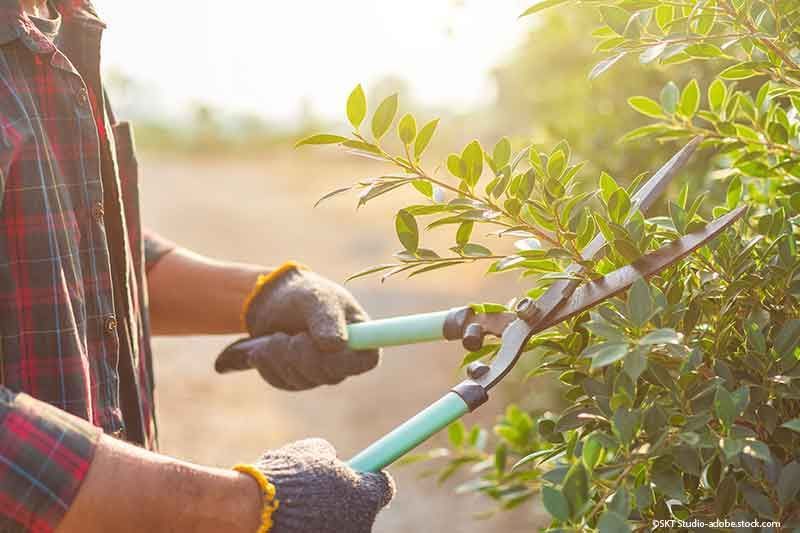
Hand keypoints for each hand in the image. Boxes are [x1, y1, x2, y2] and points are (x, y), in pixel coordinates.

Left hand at [215, 265, 379, 389]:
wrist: (274, 301)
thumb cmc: (304, 294)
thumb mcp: (316, 297)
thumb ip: (327, 318)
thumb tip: (337, 345)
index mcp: (361, 336)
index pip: (367, 360)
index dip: (346, 359)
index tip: (325, 346)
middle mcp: (344, 359)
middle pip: (330, 375)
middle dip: (304, 354)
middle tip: (290, 335)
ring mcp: (320, 373)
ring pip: (302, 380)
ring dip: (282, 356)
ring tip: (275, 336)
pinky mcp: (297, 380)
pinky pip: (282, 382)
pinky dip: (269, 364)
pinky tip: (263, 348)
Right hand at [253, 439, 393, 532]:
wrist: (255, 510)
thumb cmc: (286, 477)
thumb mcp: (311, 451)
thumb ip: (329, 455)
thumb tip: (330, 458)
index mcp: (367, 496)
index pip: (384, 487)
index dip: (370, 477)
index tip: (361, 472)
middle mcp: (361, 526)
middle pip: (362, 510)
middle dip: (345, 499)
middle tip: (321, 489)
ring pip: (340, 523)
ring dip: (327, 515)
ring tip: (298, 505)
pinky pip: (322, 531)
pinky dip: (312, 526)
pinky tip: (291, 520)